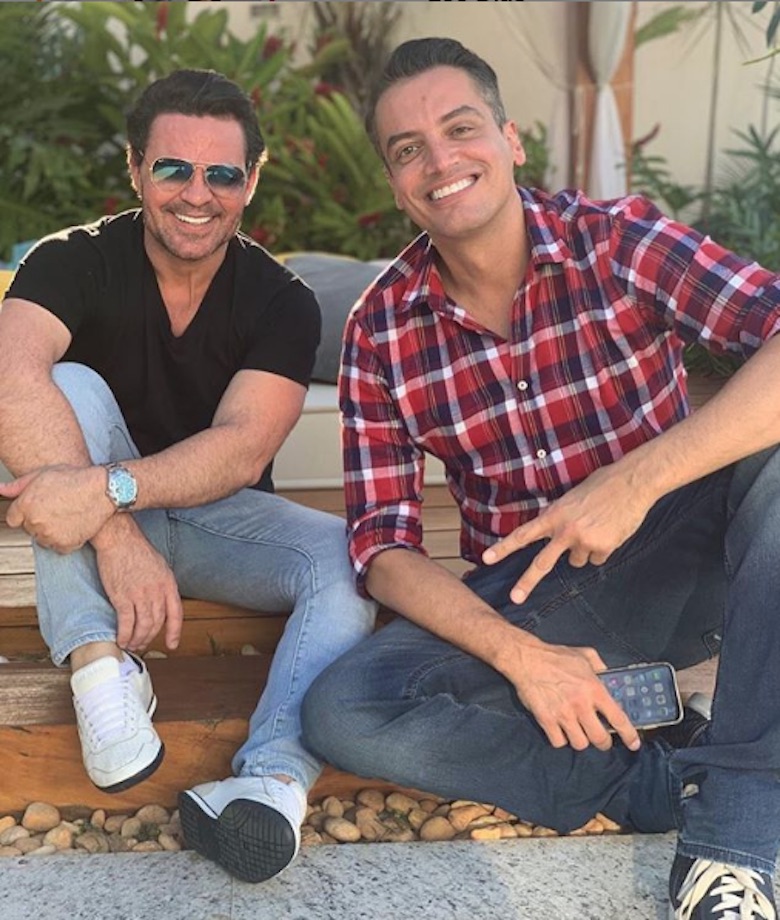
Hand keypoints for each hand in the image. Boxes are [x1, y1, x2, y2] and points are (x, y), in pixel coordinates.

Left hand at [1, 465, 112, 552]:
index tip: (39, 507)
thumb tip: (0, 489)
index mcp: (25, 505)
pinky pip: (59, 547)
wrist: (102, 490)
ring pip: (43, 539)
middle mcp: (35, 522)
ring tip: (66, 515)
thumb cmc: (74, 478)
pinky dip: (65, 540)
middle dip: (39, 520)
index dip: (25, 512)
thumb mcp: (43, 474)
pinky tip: (73, 525)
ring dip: (51, 532)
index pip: (13, 519)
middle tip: (57, 507)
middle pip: (29, 529)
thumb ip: (17, 486)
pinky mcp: (66, 544)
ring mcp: (50, 535)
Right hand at [95, 519, 182, 651]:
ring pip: (142, 627)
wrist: (119, 540)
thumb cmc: (137, 550)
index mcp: (168, 584)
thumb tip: (161, 600)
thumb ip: (162, 585)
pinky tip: (121, 640)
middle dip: (149, 637)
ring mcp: (140, 595)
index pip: (176, 614)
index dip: (175, 632)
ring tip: (131, 645)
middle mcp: (157, 592)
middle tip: (142, 644)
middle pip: (157, 623)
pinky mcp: (122, 597)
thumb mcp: (159, 566)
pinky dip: (124, 635)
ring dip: (137, 640)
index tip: (172, 644)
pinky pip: (126, 623)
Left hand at [482, 465, 653, 603]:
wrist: (632, 482)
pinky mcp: (603, 548)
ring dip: (583, 551)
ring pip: (577, 561)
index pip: (523, 534)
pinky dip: (602, 549)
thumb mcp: (571, 497)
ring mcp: (584, 541)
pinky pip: (597, 559)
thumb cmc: (602, 484)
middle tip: (514, 598)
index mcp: (554, 514)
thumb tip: (554, 534)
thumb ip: (559, 517)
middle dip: (527, 582)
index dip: (504, 548)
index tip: (487, 559)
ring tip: (597, 527)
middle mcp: (565, 530)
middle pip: (542, 562)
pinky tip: (610, 531)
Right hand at [511, 635, 639, 751]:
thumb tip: (609, 676)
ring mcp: (563, 715)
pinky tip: (560, 730)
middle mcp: (581, 705)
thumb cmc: (556, 656)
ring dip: (581, 740)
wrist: (527, 659)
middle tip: (601, 739)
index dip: (629, 735)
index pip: (618, 718)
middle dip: (603, 742)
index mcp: (594, 689)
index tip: (633, 743)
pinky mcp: (546, 720)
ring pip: (580, 744)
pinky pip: (559, 742)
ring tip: (578, 732)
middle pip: (600, 739)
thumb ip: (600, 666)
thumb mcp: (585, 655)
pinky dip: (561, 739)